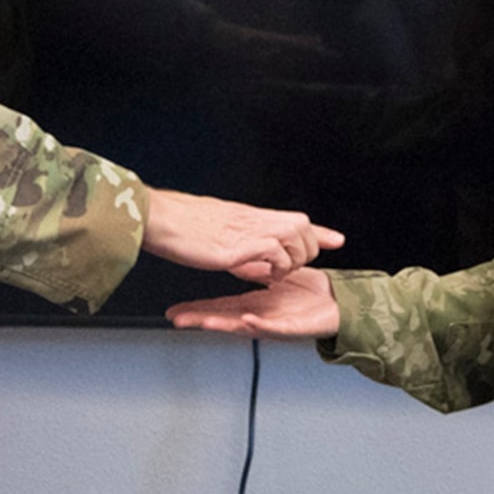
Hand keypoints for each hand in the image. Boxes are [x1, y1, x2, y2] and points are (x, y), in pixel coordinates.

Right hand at [141, 188, 343, 282]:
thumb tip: (256, 268)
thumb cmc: (177, 225)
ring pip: (293, 234)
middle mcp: (251, 220)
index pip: (294, 220)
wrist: (156, 217)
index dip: (318, 231)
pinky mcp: (235, 246)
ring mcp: (244, 230)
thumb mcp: (218, 236)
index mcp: (247, 217)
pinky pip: (273, 251)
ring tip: (275, 273)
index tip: (337, 239)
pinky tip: (262, 276)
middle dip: (307, 247)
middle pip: (302, 224)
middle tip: (290, 268)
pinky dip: (274, 265)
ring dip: (291, 257)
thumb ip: (241, 250)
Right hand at [167, 267, 340, 337]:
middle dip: (201, 319)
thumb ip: (259, 272)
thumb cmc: (314, 294)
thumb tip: (240, 264)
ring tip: (203, 323)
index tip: (177, 311)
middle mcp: (263, 317)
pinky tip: (248, 320)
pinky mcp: (294, 328)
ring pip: (245, 326)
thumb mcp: (279, 276)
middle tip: (178, 320)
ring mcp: (277, 324)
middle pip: (226, 319)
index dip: (199, 309)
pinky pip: (275, 327)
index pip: (222, 307)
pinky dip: (261, 324)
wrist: (342, 304)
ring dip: (224, 324)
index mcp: (257, 306)